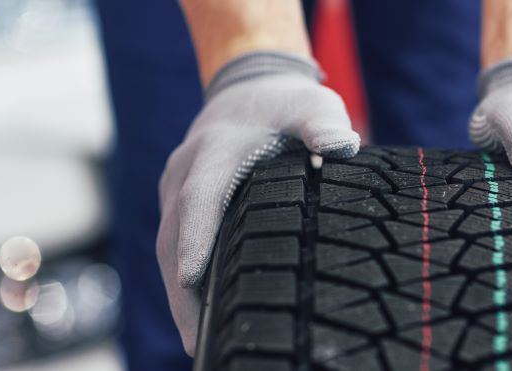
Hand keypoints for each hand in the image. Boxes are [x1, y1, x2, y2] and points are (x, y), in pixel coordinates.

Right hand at [156, 52, 359, 354]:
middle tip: (196, 341)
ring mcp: (176, 189)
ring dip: (179, 295)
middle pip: (174, 236)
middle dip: (182, 290)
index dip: (197, 238)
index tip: (194, 278)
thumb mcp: (314, 106)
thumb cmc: (288, 106)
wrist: (250, 89)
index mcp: (215, 150)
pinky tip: (201, 320)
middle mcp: (185, 171)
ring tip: (198, 344)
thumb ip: (324, 124)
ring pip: (169, 248)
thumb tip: (342, 146)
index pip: (200, 197)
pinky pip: (174, 246)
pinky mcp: (179, 204)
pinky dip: (182, 283)